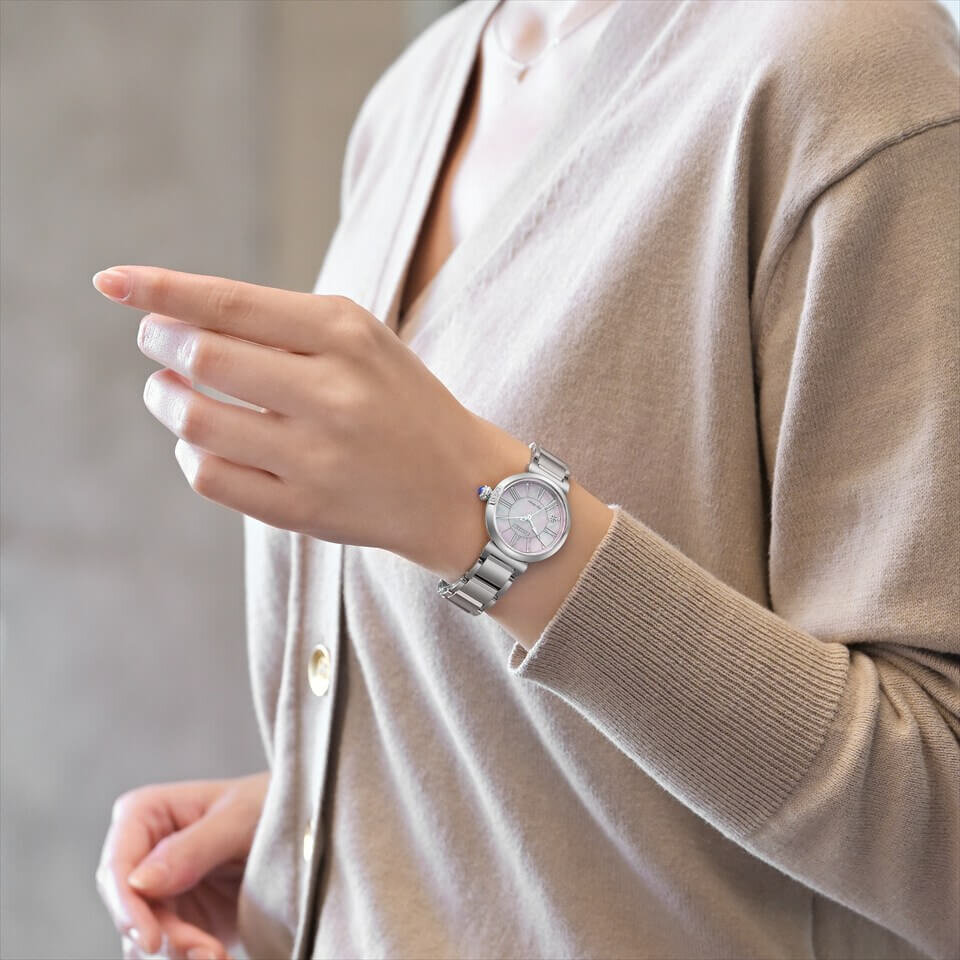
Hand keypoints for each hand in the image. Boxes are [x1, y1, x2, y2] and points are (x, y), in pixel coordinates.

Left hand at [91, 265, 517, 574]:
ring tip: (170, 392)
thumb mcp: (365, 343)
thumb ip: (284, 326)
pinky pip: (210, 476)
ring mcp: (318, 457)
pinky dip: (190, 452)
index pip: (231, 303)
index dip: (161, 291)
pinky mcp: (303, 510)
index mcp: (349, 336)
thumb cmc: (402, 404)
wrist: (461, 488)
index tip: (110, 282)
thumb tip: (177, 317)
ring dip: (166, 400)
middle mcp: (334, 394)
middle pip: (203, 357)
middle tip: (156, 343)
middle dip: (161, 344)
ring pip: (196, 420)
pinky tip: (202, 442)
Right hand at [96, 772, 268, 958]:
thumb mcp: (240, 818)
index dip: (127, 906)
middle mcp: (142, 854)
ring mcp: (158, 893)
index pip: (117, 865)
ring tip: (220, 958)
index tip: (152, 941)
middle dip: (164, 941)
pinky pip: (168, 955)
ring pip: (143, 943)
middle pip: (129, 913)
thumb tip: (138, 882)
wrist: (304, 831)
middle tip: (208, 954)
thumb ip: (194, 847)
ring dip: (180, 958)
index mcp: (146, 814)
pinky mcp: (178, 923)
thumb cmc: (270, 805)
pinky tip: (223, 958)